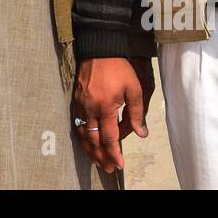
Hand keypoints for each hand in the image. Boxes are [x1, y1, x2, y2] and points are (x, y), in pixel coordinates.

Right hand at [72, 56, 154, 173]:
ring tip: (98, 160)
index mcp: (106, 107)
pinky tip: (87, 142)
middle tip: (109, 168)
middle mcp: (90, 108)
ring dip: (90, 149)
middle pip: (93, 140)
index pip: (109, 138)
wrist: (99, 49)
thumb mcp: (134, 89)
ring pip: (83, 134)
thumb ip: (137, 113)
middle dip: (101, 157)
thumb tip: (141, 133)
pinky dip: (82, 136)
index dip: (114, 153)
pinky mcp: (76, 99)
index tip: (120, 164)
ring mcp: (81, 104)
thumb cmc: (119, 68)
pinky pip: (78, 123)